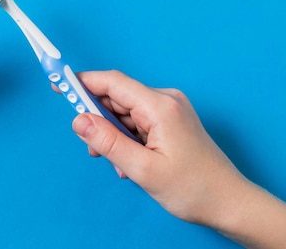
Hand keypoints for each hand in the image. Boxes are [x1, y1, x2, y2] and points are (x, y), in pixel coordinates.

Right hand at [71, 70, 285, 248]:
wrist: (230, 203)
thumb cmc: (193, 189)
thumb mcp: (143, 169)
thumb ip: (107, 142)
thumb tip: (78, 120)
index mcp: (160, 106)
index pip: (112, 82)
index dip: (81, 82)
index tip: (56, 85)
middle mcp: (165, 100)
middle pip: (116, 97)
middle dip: (97, 119)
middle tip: (89, 146)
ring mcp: (168, 109)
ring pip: (123, 112)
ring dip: (111, 134)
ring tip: (117, 163)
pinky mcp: (169, 120)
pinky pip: (135, 122)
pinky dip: (125, 138)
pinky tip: (128, 161)